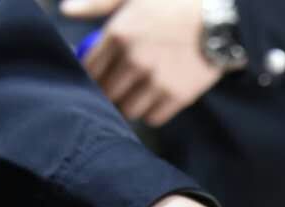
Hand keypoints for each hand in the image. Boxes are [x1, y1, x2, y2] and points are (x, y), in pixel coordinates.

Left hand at [62, 0, 221, 126]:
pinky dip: (150, 111)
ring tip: (135, 94)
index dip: (90, 75)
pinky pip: (152, 117)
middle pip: (106, 93)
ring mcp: (155, 81)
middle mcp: (133, 61)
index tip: (97, 75)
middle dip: (107, 91)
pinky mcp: (176, 97)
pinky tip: (154, 98)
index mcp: (118, 35)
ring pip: (127, 109)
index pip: (89, 69)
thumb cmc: (172, 3)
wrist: (219, 18)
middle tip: (116, 86)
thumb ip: (95, 3)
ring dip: (128, 104)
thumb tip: (64, 11)